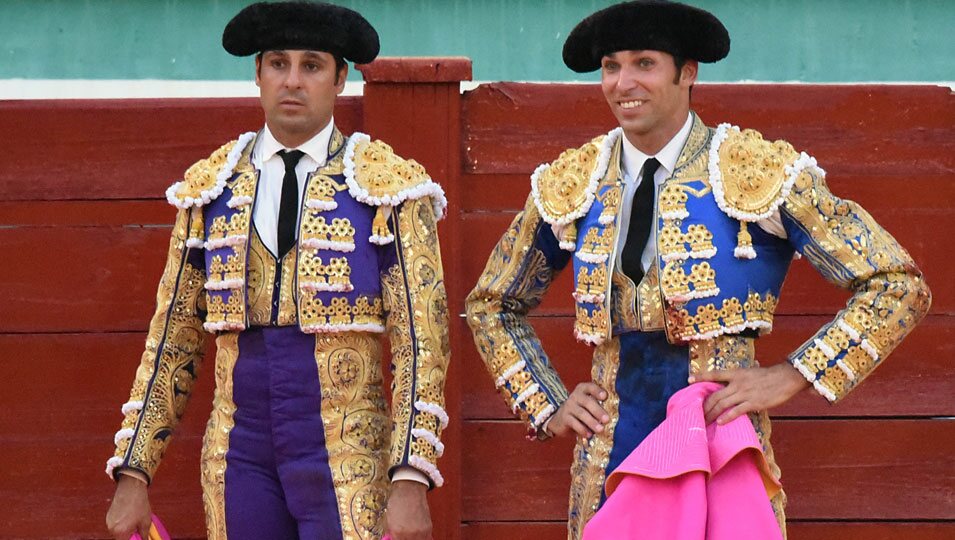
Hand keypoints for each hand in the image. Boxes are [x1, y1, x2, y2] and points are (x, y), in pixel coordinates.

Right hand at [106, 474, 151, 539]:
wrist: (131, 488)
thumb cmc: (138, 503)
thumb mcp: (146, 522)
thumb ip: (144, 535)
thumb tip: (145, 539)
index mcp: (120, 532)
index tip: (138, 537)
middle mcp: (112, 528)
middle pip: (121, 538)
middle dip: (130, 535)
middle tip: (138, 528)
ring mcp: (108, 522)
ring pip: (118, 532)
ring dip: (126, 529)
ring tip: (134, 519)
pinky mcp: (108, 517)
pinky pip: (115, 525)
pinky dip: (122, 523)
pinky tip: (129, 516)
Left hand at [384, 480, 431, 539]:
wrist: (410, 489)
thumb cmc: (398, 501)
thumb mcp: (390, 519)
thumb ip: (393, 533)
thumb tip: (392, 539)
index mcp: (398, 532)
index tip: (396, 538)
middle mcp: (411, 534)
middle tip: (403, 537)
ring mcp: (421, 531)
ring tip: (411, 536)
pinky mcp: (429, 528)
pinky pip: (427, 539)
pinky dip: (422, 538)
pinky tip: (418, 536)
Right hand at [547, 382, 609, 437]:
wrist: (561, 419)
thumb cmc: (581, 410)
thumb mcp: (588, 404)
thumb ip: (599, 405)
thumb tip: (614, 414)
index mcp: (583, 390)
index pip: (590, 387)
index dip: (597, 391)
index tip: (605, 396)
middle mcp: (575, 396)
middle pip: (587, 402)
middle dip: (598, 411)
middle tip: (606, 419)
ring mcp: (569, 406)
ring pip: (581, 413)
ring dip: (592, 422)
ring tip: (600, 429)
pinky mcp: (564, 418)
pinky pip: (574, 423)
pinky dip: (582, 429)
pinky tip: (589, 435)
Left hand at [692, 363, 810, 424]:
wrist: (786, 377)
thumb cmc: (769, 376)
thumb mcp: (750, 373)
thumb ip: (739, 380)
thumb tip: (730, 387)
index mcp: (736, 373)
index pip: (714, 374)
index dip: (701, 376)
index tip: (689, 379)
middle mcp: (737, 383)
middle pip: (715, 395)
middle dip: (704, 405)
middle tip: (696, 413)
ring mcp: (745, 393)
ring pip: (722, 404)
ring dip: (711, 413)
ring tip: (704, 420)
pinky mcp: (754, 403)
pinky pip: (736, 411)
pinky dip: (727, 417)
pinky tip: (720, 422)